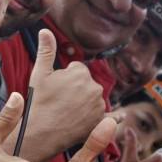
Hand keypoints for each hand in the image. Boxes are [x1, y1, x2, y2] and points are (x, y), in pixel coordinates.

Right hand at [12, 29, 105, 161]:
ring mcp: (99, 104)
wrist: (41, 132)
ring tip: (68, 112)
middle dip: (76, 89)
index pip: (76, 70)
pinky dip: (115, 117)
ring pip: (93, 98)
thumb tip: (45, 30)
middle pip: (86, 84)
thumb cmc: (39, 102)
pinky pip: (111, 116)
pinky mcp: (101, 119)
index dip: (64, 78)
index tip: (56, 88)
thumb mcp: (39, 74)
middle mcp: (94, 87)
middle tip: (60, 101)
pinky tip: (122, 116)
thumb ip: (46, 51)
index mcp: (81, 73)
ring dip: (85, 102)